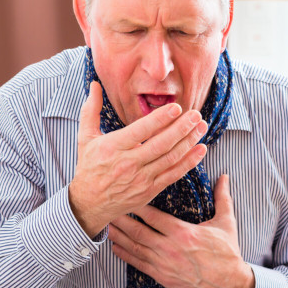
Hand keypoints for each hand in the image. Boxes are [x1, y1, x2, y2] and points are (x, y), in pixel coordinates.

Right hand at [69, 82, 208, 236]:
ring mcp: (141, 179)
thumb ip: (91, 109)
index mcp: (113, 147)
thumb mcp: (85, 137)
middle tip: (196, 115)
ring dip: (189, 142)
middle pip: (161, 144)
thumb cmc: (89, 166)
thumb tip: (94, 84)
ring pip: (170, 158)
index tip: (176, 108)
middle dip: (181, 128)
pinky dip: (189, 162)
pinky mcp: (150, 190)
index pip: (141, 131)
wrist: (89, 203)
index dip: (160, 119)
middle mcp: (128, 164)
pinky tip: (200, 150)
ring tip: (201, 127)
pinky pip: (173, 174)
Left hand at [108, 174, 254, 287]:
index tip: (126, 194)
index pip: (154, 216)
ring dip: (119, 236)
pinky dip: (125, 255)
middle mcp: (169, 248)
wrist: (229, 284)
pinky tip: (115, 247)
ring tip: (105, 225)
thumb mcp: (226, 223)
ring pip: (135, 248)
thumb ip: (222, 198)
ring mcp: (164, 264)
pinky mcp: (162, 276)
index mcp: (183, 232)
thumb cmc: (227, 253)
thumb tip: (224, 176)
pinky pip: (139, 264)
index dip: (137, 205)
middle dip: (121, 219)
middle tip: (107, 207)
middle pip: (138, 231)